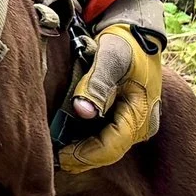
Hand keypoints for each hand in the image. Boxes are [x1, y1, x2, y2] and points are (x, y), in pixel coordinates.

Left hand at [56, 23, 163, 173]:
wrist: (135, 36)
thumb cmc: (124, 45)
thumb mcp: (111, 59)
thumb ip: (97, 84)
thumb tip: (84, 111)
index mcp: (141, 114)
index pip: (113, 145)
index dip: (86, 155)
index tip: (62, 157)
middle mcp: (140, 125)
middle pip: (108, 151)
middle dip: (81, 157)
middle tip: (53, 159)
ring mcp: (132, 124)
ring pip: (105, 147)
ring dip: (81, 151)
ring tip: (56, 153)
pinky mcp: (123, 119)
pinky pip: (103, 137)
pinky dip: (84, 141)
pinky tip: (65, 141)